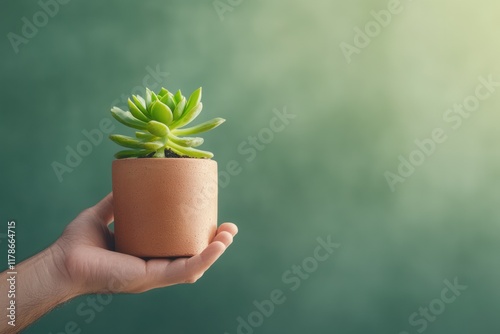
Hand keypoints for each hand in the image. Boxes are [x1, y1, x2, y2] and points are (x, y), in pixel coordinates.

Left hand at [52, 193, 237, 295]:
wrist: (62, 261)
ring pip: (195, 265)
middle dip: (216, 243)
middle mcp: (156, 265)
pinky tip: (217, 246)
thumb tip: (129, 180)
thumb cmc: (79, 243)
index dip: (201, 234)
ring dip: (215, 250)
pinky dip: (204, 258)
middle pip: (193, 255)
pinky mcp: (152, 277)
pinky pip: (185, 270)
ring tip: (229, 234)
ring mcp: (155, 274)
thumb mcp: (104, 215)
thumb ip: (117, 201)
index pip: (182, 245)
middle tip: (229, 228)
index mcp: (149, 253)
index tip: (213, 217)